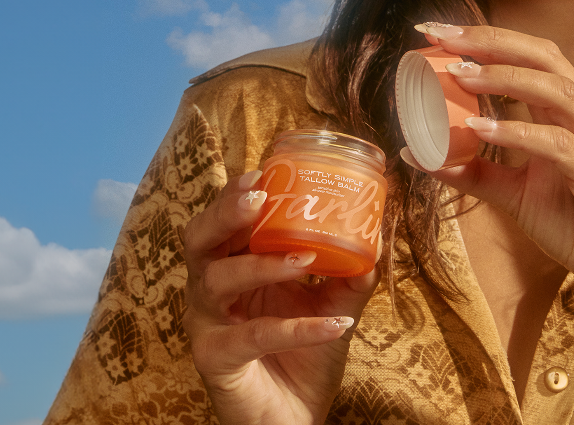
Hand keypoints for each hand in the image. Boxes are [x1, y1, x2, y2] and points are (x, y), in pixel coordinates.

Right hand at [182, 170, 379, 424]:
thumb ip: (347, 271)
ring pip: (218, 281)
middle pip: (199, 239)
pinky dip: (295, 328)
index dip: (234, 194)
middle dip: (225, 212)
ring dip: (263, 264)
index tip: (262, 172)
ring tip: (305, 258)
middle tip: (259, 197)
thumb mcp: (329, 305)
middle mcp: (209, 288)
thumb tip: (374, 234)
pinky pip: (252, 337)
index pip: (222, 219)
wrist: (293, 419)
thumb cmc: (302, 356)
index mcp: (230, 264)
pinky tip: (334, 325)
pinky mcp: (216, 360)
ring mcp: (208, 324)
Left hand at [411, 24, 573, 314]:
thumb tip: (417, 154)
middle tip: (444, 38)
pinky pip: (560, 145)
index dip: (485, 38)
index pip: (528, 56)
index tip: (436, 33)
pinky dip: (520, 133)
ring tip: (459, 74)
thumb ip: (471, 170)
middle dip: (492, 41)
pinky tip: (482, 130)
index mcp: (566, 112)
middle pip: (544, 56)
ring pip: (557, 90)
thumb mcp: (511, 193)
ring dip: (505, 77)